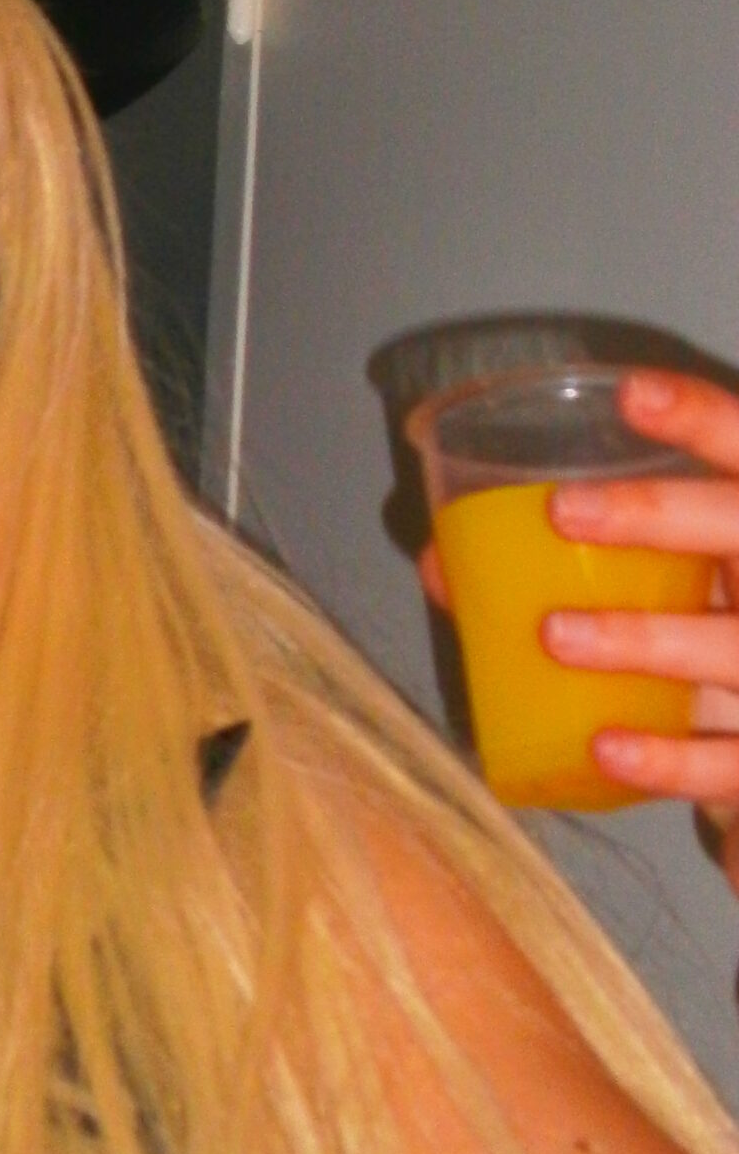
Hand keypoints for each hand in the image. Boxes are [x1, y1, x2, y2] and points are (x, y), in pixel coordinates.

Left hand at [534, 370, 738, 887]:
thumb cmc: (706, 657)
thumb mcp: (662, 602)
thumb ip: (570, 573)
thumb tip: (444, 559)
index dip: (703, 419)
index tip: (631, 393)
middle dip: (661, 515)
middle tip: (565, 512)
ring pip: (732, 649)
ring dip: (642, 638)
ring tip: (555, 634)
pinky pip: (727, 760)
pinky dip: (667, 759)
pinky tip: (604, 746)